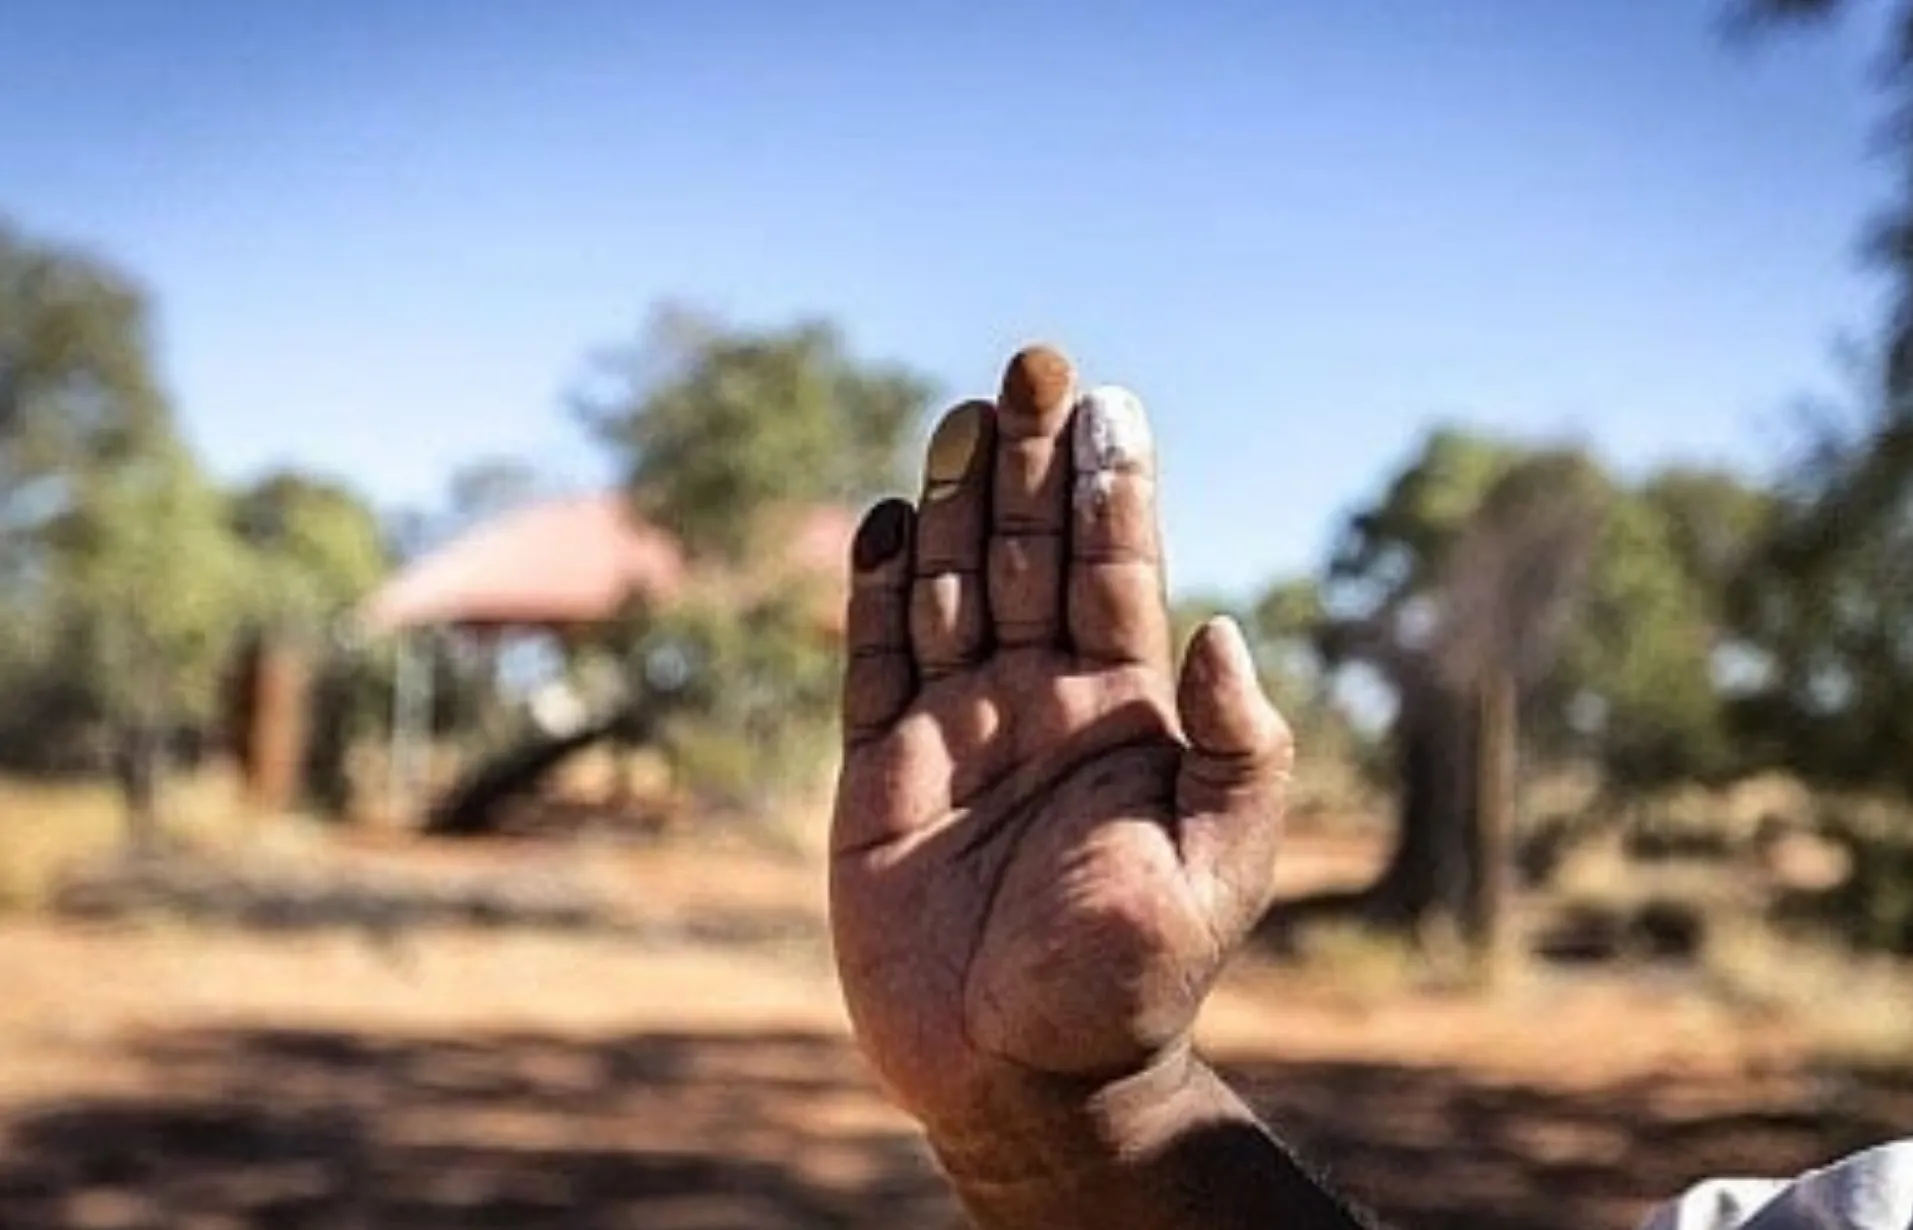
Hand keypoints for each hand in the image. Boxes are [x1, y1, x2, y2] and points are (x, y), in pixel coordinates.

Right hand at [829, 345, 1293, 1173]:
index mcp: (1124, 718)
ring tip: (966, 415)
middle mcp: (1040, 706)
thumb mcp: (1216, 869)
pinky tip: (891, 522)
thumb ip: (1236, 749)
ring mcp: (956, 733)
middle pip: (1031, 555)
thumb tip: (1228, 628)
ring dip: (958, 503)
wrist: (1022, 1078)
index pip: (1115, 573)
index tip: (1111, 403)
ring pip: (952, 589)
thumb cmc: (1127, 984)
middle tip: (1035, 364)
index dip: (1113, 488)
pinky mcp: (879, 774)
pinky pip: (872, 665)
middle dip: (1033, 463)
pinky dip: (876, 594)